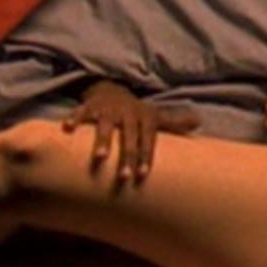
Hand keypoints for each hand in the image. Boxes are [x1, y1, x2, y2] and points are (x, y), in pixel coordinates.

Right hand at [63, 80, 199, 184]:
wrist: (112, 88)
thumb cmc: (136, 112)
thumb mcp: (155, 115)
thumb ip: (174, 122)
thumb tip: (199, 122)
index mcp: (144, 118)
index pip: (147, 140)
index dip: (145, 157)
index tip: (142, 175)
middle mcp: (127, 113)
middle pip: (128, 137)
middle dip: (127, 157)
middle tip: (124, 177)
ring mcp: (108, 109)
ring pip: (105, 126)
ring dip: (103, 141)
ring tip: (100, 158)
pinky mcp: (91, 106)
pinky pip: (82, 112)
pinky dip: (75, 118)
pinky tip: (67, 128)